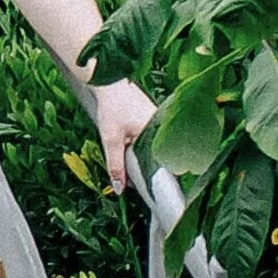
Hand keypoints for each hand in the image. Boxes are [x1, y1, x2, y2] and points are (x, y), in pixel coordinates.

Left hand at [93, 78, 157, 194]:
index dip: (160, 181)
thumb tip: (120, 189)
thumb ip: (116, 165)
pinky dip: (145, 148)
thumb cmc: (111, 108)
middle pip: (161, 159)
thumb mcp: (111, 140)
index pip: (168, 165)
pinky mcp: (155, 120)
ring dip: (145, 159)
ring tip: (135, 162)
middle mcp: (165, 129)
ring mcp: (161, 124)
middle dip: (149, 171)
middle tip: (137, 182)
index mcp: (159, 134)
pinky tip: (134, 148)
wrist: (109, 82)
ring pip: (156, 150)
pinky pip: (153, 141)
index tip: (154, 195)